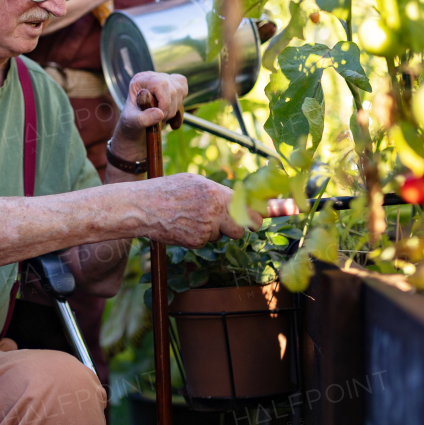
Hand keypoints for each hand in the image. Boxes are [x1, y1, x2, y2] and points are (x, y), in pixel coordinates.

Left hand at [109, 71, 186, 160]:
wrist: (136, 123)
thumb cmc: (131, 120)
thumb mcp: (132, 122)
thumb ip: (143, 119)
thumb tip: (160, 113)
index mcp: (140, 80)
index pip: (161, 84)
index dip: (165, 102)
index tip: (161, 116)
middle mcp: (153, 76)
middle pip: (173, 88)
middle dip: (170, 109)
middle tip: (160, 120)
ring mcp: (164, 79)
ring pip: (180, 90)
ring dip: (175, 109)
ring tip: (163, 118)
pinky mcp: (172, 85)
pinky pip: (184, 90)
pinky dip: (180, 105)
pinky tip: (172, 114)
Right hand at [141, 173, 262, 246]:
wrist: (143, 207)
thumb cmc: (168, 190)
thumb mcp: (195, 182)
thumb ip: (218, 192)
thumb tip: (239, 200)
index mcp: (216, 193)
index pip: (249, 209)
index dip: (260, 216)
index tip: (280, 215)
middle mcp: (214, 211)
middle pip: (241, 229)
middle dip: (238, 228)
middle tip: (228, 223)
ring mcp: (205, 229)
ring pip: (220, 235)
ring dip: (213, 230)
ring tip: (191, 217)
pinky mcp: (196, 242)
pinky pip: (205, 241)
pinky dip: (197, 236)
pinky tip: (183, 225)